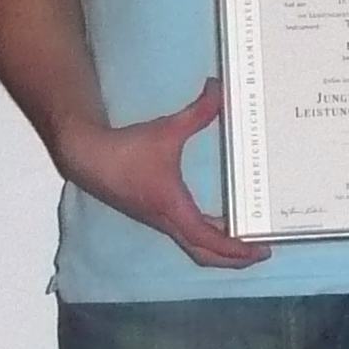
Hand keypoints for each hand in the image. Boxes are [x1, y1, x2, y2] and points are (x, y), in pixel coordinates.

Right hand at [56, 78, 269, 268]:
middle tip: (260, 252)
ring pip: (193, 245)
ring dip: (219, 248)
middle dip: (232, 258)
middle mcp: (167, 220)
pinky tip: (217, 222)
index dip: (235, 250)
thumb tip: (221, 90)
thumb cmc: (128, 149)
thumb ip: (199, 111)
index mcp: (173, 207)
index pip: (208, 240)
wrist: (88, 157)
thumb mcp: (168, 129)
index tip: (260, 251)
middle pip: (203, 253)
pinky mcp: (153, 212)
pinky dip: (205, 235)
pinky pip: (184, 233)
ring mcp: (159, 219)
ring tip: (244, 240)